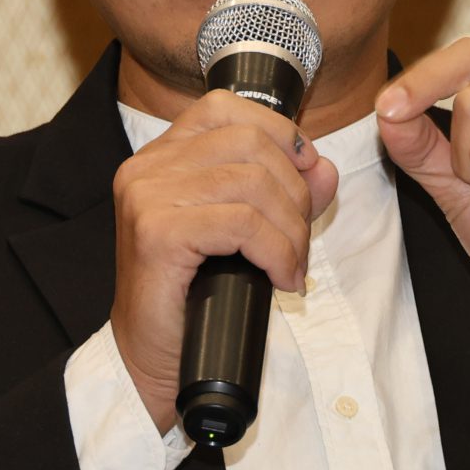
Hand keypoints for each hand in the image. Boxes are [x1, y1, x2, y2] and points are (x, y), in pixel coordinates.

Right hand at [111, 89, 338, 428]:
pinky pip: (242, 222)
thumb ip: (283, 194)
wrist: (152, 361)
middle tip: (298, 242)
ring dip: (290, 229)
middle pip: (250, 142)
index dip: (279, 133)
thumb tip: (323, 168)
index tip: (305, 176)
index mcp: (159, 157)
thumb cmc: (194, 299)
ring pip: (252, 182)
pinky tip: (280, 279)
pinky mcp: (157, 232)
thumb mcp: (245, 234)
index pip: (225, 108)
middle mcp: (146, 168)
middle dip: (295, 192)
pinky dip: (277, 251)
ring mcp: (147, 197)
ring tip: (291, 265)